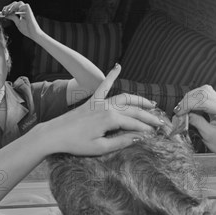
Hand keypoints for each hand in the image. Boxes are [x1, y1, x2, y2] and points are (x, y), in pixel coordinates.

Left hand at [1, 1, 40, 39]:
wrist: (32, 33)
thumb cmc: (26, 29)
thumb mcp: (17, 22)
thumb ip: (12, 17)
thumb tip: (6, 14)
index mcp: (20, 13)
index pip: (12, 7)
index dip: (7, 8)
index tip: (2, 12)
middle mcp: (23, 10)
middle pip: (15, 3)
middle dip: (8, 6)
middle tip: (4, 11)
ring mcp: (27, 10)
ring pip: (19, 2)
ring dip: (13, 6)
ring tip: (9, 11)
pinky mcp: (30, 11)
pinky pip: (25, 5)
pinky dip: (20, 7)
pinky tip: (17, 12)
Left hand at [42, 64, 164, 155]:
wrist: (54, 134)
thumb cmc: (75, 144)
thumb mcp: (99, 148)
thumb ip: (120, 142)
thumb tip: (138, 138)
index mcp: (110, 119)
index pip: (135, 124)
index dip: (147, 129)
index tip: (157, 134)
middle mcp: (107, 107)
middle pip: (133, 110)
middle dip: (149, 116)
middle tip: (160, 122)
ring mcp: (99, 102)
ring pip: (124, 97)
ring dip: (138, 100)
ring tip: (151, 104)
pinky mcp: (91, 101)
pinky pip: (103, 85)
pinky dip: (111, 75)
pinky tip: (118, 66)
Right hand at [174, 85, 215, 159]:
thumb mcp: (207, 135)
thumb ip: (196, 122)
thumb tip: (183, 114)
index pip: (202, 100)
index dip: (188, 105)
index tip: (178, 113)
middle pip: (203, 92)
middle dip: (188, 100)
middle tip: (178, 111)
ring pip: (203, 91)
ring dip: (191, 98)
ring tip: (183, 109)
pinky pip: (205, 96)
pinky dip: (195, 100)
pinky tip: (190, 108)